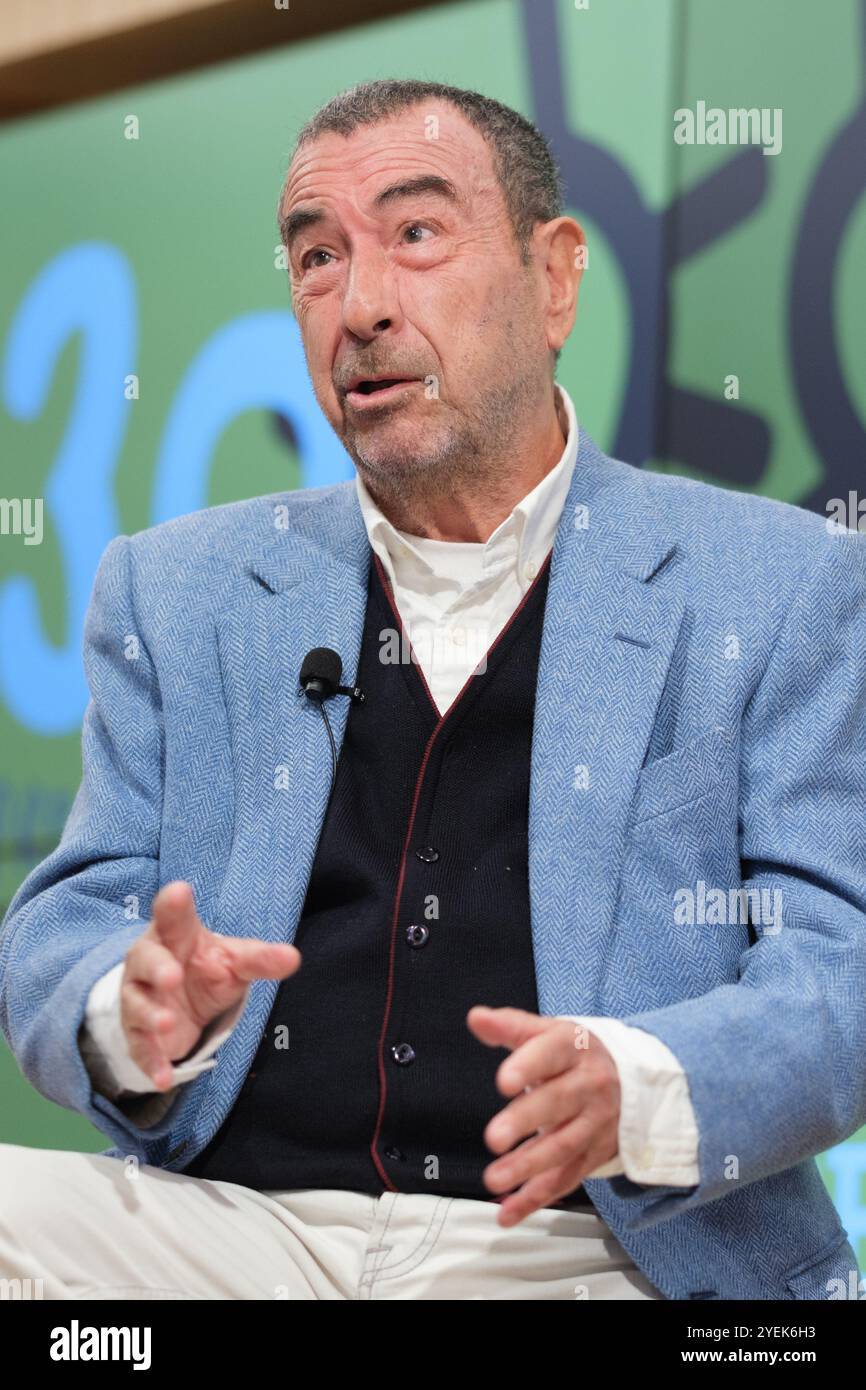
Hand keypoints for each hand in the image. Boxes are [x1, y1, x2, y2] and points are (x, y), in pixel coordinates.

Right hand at [120, 880, 300, 1090]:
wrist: (180, 1003)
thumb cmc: (206, 967)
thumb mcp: (235, 961)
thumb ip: (260, 959)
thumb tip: (293, 957)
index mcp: (175, 934)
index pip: (172, 916)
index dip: (173, 905)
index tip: (179, 892)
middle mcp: (149, 961)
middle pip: (144, 959)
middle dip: (156, 967)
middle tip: (173, 974)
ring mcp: (138, 997)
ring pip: (136, 1004)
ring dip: (151, 1014)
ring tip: (168, 1023)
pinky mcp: (137, 1032)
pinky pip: (139, 1046)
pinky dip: (151, 1062)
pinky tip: (163, 1078)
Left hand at [467, 1005, 619, 1226]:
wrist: (629, 1079)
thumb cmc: (576, 1054)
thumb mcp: (549, 1032)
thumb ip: (510, 1026)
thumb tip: (477, 1017)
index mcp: (574, 1049)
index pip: (551, 1054)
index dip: (528, 1067)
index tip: (504, 1080)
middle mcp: (589, 1086)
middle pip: (558, 1104)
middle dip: (526, 1122)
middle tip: (494, 1137)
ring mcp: (594, 1124)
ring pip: (562, 1147)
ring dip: (528, 1167)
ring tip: (495, 1179)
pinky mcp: (593, 1155)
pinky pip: (565, 1179)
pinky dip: (536, 1198)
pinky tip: (509, 1210)